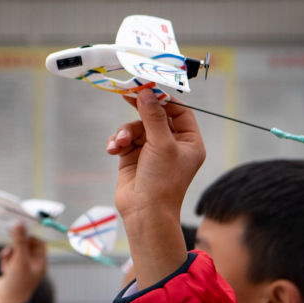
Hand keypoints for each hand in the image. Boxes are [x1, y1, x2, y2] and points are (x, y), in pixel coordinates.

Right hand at [0, 223, 46, 302]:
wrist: (4, 302)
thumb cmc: (17, 283)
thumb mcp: (20, 259)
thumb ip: (20, 241)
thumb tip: (19, 223)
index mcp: (41, 263)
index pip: (39, 243)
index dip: (31, 235)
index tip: (20, 230)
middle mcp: (33, 266)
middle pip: (27, 246)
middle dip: (18, 243)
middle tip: (10, 234)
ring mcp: (22, 270)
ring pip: (16, 252)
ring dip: (10, 252)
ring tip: (6, 257)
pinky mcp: (11, 272)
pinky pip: (9, 260)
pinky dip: (6, 260)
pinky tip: (4, 269)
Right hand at [106, 88, 204, 285]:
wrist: (145, 214)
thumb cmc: (162, 183)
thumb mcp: (162, 145)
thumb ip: (154, 116)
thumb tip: (146, 91)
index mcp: (189, 142)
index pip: (179, 110)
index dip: (164, 98)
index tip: (147, 87)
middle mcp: (172, 144)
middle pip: (156, 115)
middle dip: (141, 109)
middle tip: (127, 93)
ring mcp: (152, 150)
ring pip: (137, 126)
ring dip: (126, 131)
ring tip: (121, 143)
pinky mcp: (134, 157)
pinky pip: (125, 138)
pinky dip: (119, 141)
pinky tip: (114, 149)